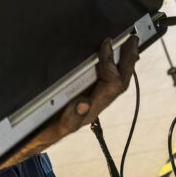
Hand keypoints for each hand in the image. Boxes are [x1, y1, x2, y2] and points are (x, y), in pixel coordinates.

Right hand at [4, 34, 138, 166]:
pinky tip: (116, 57)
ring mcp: (96, 99)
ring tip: (130, 45)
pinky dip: (116, 67)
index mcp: (93, 108)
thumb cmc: (50, 130)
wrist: (42, 137)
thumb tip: (83, 104)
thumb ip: (71, 117)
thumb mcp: (58, 125)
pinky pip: (109, 80)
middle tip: (133, 39)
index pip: (112, 84)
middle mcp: (99, 103)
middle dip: (128, 60)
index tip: (106, 44)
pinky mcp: (90, 95)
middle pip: (121, 81)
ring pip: (118, 80)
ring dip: (125, 62)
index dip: (111, 63)